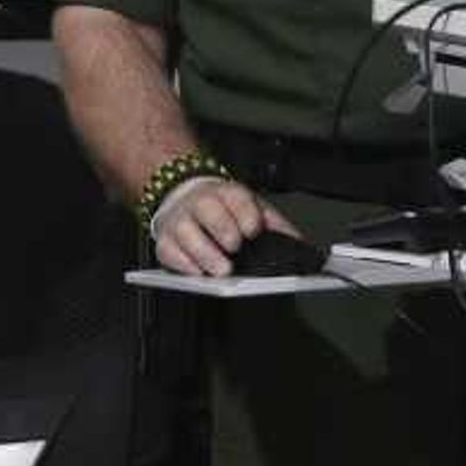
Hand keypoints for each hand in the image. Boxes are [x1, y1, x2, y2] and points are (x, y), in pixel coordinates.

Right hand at [152, 173, 291, 279]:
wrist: (183, 193)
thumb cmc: (223, 208)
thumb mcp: (254, 209)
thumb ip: (277, 226)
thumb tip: (300, 246)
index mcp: (227, 193)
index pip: (236, 198)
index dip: (245, 214)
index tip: (253, 230)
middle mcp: (201, 202)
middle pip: (208, 209)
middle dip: (222, 229)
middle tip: (234, 249)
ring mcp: (180, 219)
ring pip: (185, 231)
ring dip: (203, 252)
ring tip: (220, 270)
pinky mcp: (165, 239)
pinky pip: (168, 251)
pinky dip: (182, 263)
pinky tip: (196, 272)